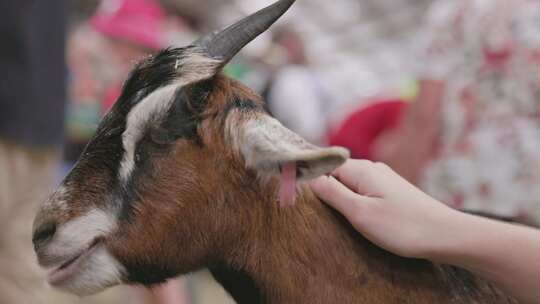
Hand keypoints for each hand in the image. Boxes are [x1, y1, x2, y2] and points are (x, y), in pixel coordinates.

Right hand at [309, 160, 457, 259]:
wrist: (445, 235)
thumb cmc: (402, 226)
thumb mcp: (359, 212)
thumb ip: (332, 193)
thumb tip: (309, 178)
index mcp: (361, 169)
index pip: (323, 167)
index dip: (311, 181)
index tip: (302, 201)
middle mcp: (372, 168)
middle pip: (336, 174)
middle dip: (326, 192)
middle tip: (322, 215)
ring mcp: (383, 179)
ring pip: (350, 184)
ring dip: (342, 199)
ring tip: (342, 220)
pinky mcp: (391, 191)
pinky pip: (363, 191)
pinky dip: (356, 203)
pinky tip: (361, 218)